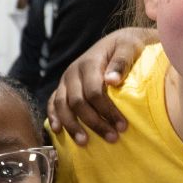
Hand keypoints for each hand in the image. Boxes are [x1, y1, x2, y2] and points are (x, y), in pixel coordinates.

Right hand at [47, 27, 156, 144]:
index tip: (122, 126)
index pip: (94, 92)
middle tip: (112, 138)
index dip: (107, 110)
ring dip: (72, 125)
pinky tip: (58, 131)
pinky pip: (53, 102)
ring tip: (84, 142)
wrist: (117, 40)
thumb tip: (112, 81)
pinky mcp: (63, 86)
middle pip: (78, 102)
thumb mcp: (129, 47)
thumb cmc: (127, 46)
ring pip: (62, 105)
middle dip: (94, 122)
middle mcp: (73, 72)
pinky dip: (54, 116)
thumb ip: (121, 61)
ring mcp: (66, 80)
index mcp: (89, 63)